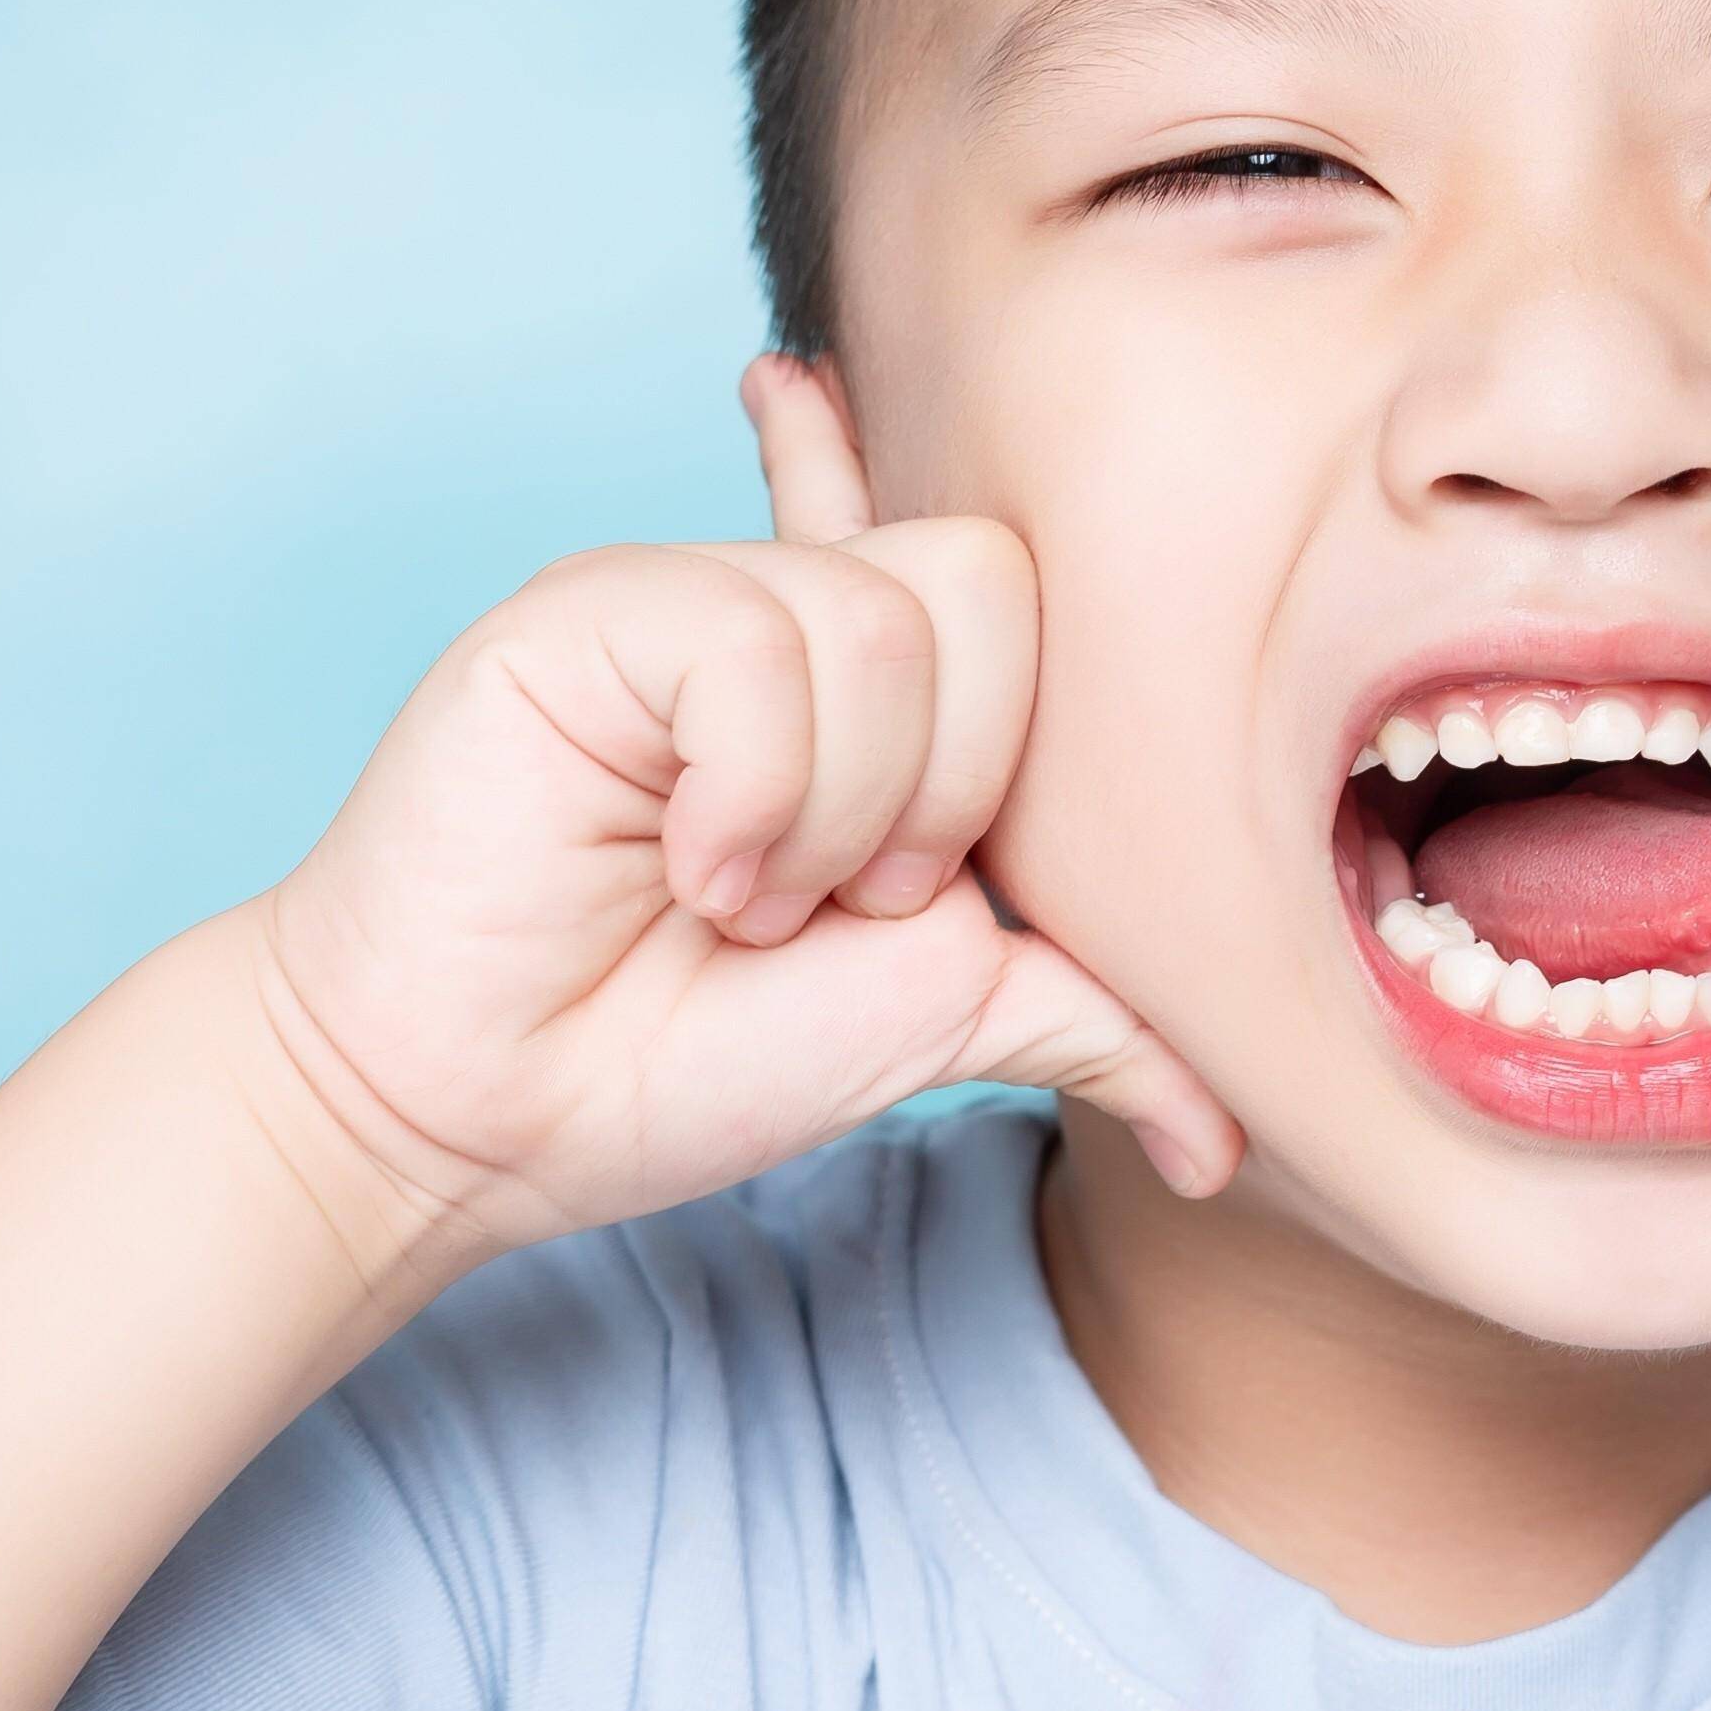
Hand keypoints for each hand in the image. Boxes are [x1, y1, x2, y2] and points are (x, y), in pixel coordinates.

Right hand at [249, 358, 1241, 1253]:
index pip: (997, 575)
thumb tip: (1228, 1135)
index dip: (1015, 677)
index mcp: (871, 693)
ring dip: (836, 814)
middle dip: (950, 789)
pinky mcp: (591, 610)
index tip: (919, 829)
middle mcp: (785, 616)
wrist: (483, 1115)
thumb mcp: (937, 1024)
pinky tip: (682, 860)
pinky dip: (752, 791)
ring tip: (736, 897)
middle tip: (843, 899)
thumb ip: (1088, 1012)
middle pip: (993, 585)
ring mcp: (687, 598)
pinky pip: (759, 641)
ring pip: (885, 621)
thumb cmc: (676, 1059)